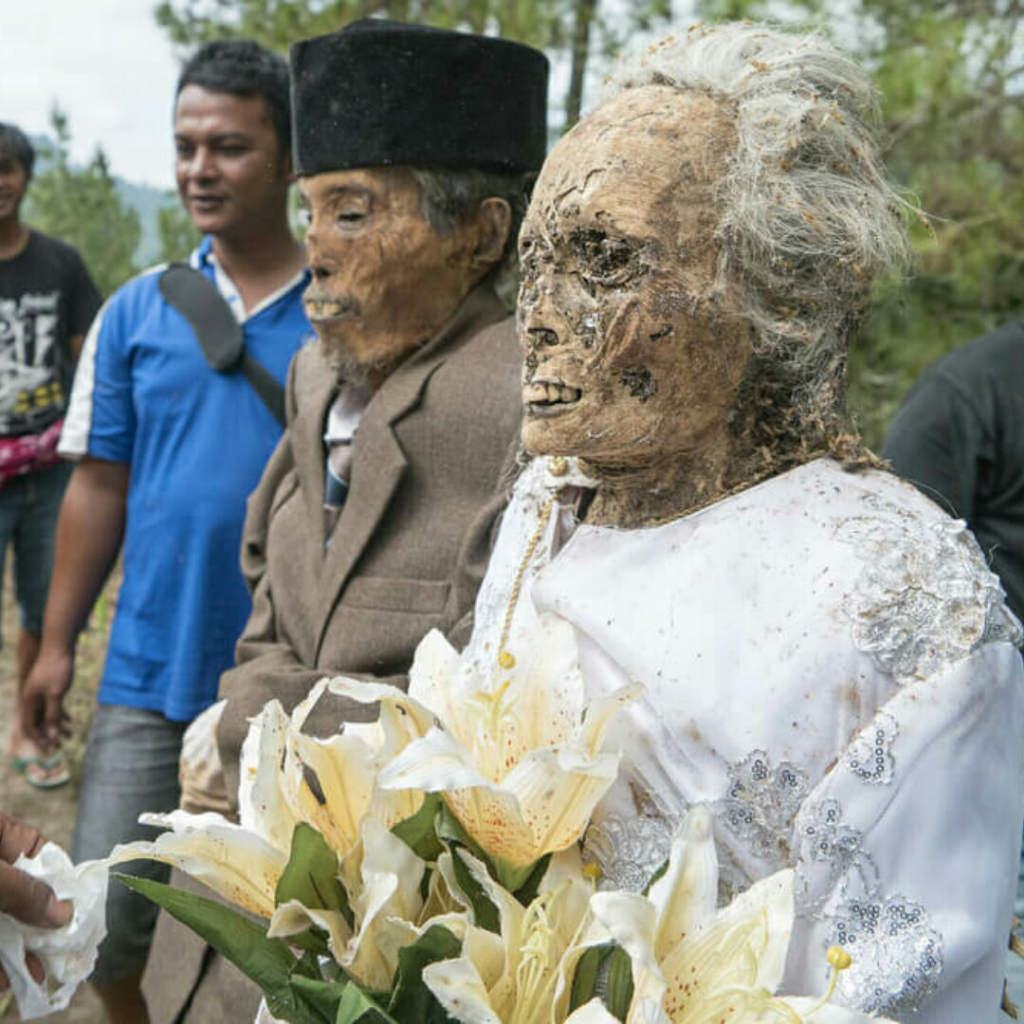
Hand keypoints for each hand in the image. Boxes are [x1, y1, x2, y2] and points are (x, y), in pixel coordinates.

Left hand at [0, 811, 72, 991]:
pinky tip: (3, 980)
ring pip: (5, 923)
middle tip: (58, 957)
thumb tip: (65, 912)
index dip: (60, 885)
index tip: (75, 915)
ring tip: (31, 978)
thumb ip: (25, 891)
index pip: (41, 856)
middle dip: (39, 929)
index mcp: (1, 835)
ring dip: (16, 952)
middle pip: (24, 896)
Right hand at [19, 648, 73, 751]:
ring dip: (56, 726)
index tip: (50, 748)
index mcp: (28, 700)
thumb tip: (52, 734)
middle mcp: (31, 698)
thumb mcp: (56, 694)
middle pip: (37, 722)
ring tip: (69, 736)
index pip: (29, 726)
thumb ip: (53, 714)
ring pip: (46, 715)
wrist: (59, 646)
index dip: (39, 739)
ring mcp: (39, 692)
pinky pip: (52, 706)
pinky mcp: (48, 687)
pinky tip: (70, 721)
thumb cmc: (57, 668)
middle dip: (48, 735)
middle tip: (59, 745)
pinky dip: (60, 714)